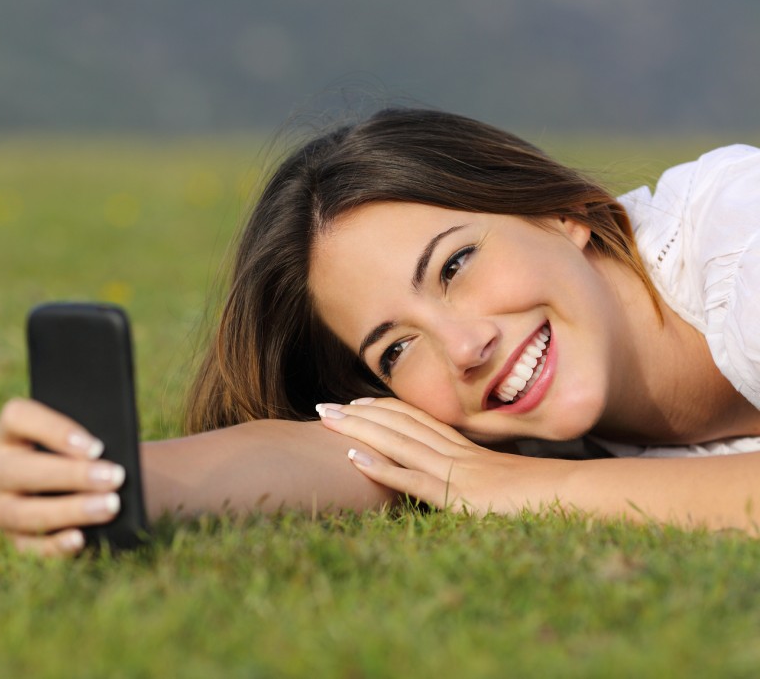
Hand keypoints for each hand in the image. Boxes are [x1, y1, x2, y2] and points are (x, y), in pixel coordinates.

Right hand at [0, 398, 126, 556]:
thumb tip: (112, 453)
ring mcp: (1, 505)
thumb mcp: (100, 440)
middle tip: (114, 477)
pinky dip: (54, 545)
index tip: (97, 446)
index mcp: (13, 431)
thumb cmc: (99, 454)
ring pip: (18, 511)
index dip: (55, 430)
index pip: (18, 417)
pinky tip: (81, 539)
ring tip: (110, 507)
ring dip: (67, 510)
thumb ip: (99, 440)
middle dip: (69, 475)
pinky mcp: (15, 538)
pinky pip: (27, 547)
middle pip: (17, 469)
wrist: (108, 489)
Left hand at [316, 398, 570, 514]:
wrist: (579, 496)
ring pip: (398, 444)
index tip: (356, 404)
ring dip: (358, 431)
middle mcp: (457, 455)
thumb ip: (486, 477)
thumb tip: (475, 481)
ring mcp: (456, 473)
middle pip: (399, 426)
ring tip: (326, 421)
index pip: (417, 421)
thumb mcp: (510, 482)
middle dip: (358, 416)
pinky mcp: (459, 496)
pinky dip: (380, 468)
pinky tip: (352, 459)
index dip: (383, 410)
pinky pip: (413, 479)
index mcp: (467, 451)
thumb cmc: (549, 494)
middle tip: (321, 408)